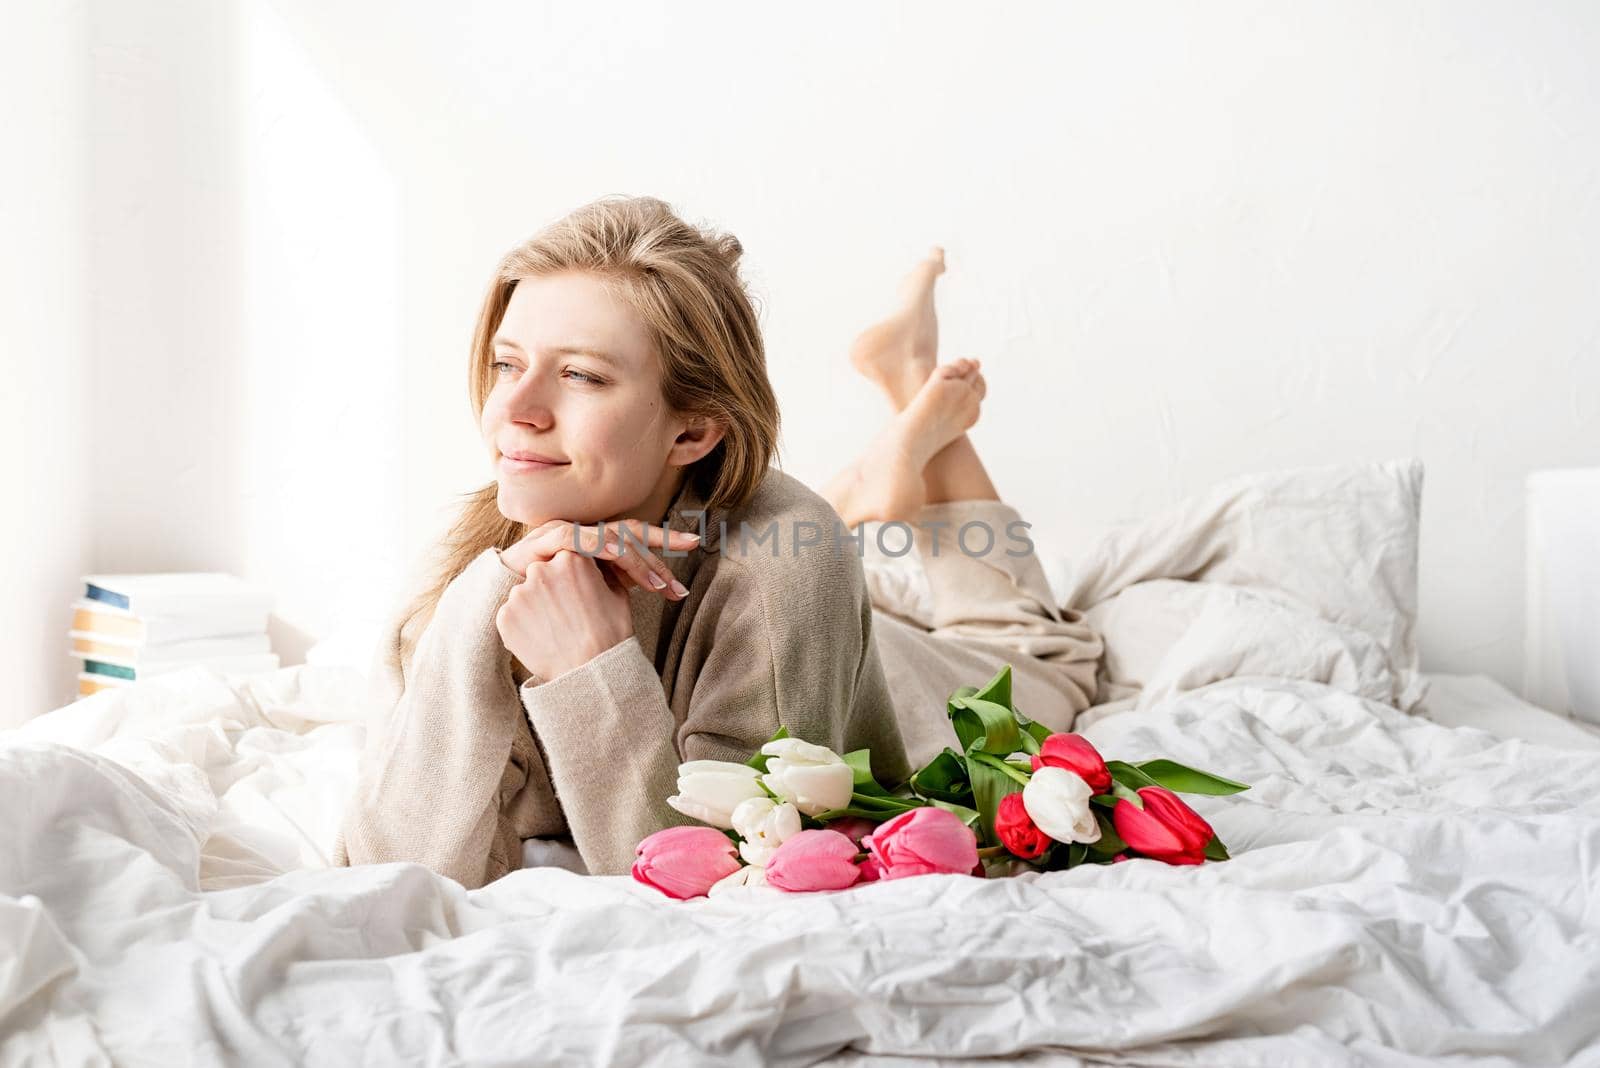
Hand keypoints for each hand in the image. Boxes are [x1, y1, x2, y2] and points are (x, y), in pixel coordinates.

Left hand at [496, 549, 634, 682]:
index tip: (575, 594)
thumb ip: (602, 572)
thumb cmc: (610, 633)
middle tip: (565, 614)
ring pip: (524, 594)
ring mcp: (520, 593)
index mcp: (571, 559)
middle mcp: (541, 569)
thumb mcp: (618, 594)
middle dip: (550, 589)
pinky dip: (522, 626)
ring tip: (554, 630)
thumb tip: (595, 567)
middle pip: (541, 573)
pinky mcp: (506, 616)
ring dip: (535, 607)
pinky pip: (512, 616)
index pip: (563, 559)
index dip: (570, 577)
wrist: (591, 671)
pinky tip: (542, 639)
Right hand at [500, 519, 697, 598]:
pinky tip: (616, 556)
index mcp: (597, 541)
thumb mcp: (590, 592)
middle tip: (680, 581)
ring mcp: (565, 532)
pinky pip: (577, 538)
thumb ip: (617, 584)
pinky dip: (598, 547)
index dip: (665, 538)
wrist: (502, 599)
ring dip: (634, 560)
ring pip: (607, 537)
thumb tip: (656, 586)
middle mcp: (584, 531)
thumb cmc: (549, 599)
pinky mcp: (545, 539)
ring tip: (656, 584)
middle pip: (627, 532)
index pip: (635, 535)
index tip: (696, 543)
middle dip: (658, 552)